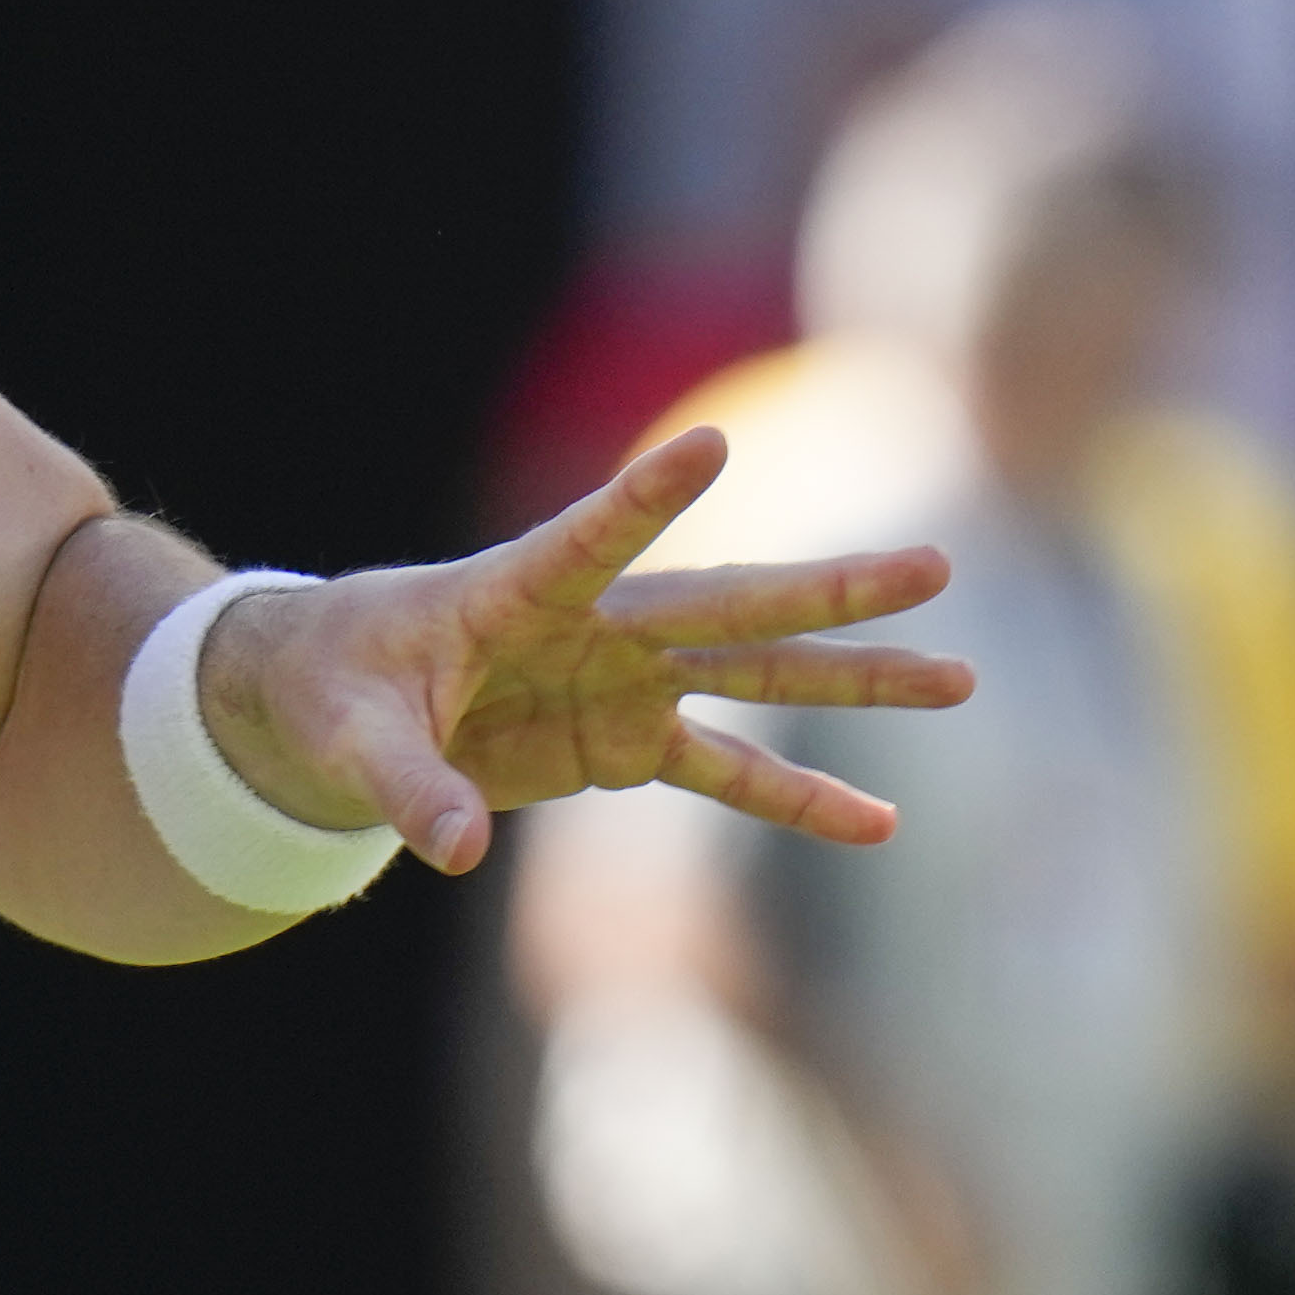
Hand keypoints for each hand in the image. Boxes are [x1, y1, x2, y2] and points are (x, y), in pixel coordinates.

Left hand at [196, 426, 969, 876]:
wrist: (336, 702)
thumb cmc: (334, 691)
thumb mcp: (350, 739)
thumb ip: (406, 786)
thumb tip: (457, 849)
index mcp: (511, 592)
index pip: (584, 537)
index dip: (640, 497)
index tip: (707, 444)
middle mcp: (589, 626)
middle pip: (722, 603)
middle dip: (827, 588)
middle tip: (937, 566)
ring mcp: (619, 680)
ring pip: (755, 674)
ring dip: (852, 677)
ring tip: (959, 676)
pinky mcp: (624, 741)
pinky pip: (727, 773)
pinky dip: (797, 802)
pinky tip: (881, 824)